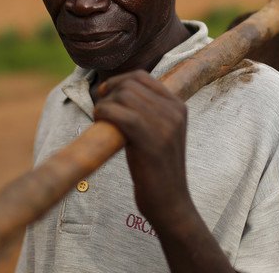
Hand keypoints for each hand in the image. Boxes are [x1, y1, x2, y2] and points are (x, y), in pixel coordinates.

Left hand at [93, 70, 192, 224]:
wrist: (170, 201)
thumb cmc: (157, 169)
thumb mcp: (161, 133)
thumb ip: (149, 111)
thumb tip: (119, 90)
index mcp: (178, 106)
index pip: (142, 76)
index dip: (118, 81)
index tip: (106, 95)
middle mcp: (174, 111)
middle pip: (130, 84)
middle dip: (109, 93)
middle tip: (101, 111)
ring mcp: (164, 124)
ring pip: (123, 95)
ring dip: (104, 104)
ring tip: (101, 120)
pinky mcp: (150, 138)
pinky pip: (118, 112)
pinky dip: (103, 113)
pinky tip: (99, 123)